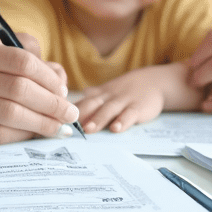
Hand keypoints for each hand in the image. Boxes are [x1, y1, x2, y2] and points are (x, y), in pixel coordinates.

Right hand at [0, 31, 78, 143]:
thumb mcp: (6, 46)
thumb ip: (36, 58)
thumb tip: (60, 84)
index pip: (20, 62)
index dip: (48, 78)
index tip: (64, 91)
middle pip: (16, 90)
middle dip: (50, 104)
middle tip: (70, 113)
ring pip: (8, 115)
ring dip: (40, 123)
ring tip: (59, 126)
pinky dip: (20, 135)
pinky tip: (35, 132)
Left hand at [76, 63, 196, 133]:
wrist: (155, 81)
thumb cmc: (127, 90)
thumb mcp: (108, 91)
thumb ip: (91, 98)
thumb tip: (70, 105)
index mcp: (100, 95)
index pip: (82, 102)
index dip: (69, 110)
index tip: (57, 120)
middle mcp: (109, 97)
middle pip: (93, 104)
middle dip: (80, 115)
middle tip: (67, 125)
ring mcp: (124, 101)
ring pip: (109, 109)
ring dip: (99, 119)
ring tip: (88, 130)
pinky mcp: (139, 107)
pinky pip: (130, 114)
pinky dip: (123, 121)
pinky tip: (116, 129)